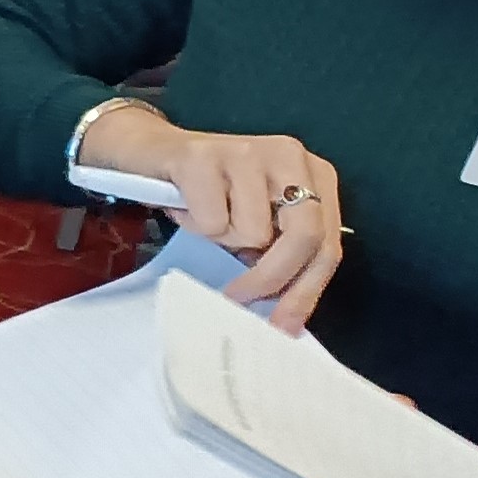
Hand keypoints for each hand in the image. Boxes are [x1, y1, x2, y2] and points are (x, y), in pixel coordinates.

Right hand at [78, 105, 345, 328]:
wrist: (150, 152)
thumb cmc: (208, 194)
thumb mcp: (256, 221)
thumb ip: (280, 254)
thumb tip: (286, 315)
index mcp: (314, 173)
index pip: (327, 244)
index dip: (306, 291)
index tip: (281, 326)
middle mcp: (290, 156)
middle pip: (303, 236)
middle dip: (272, 278)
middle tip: (239, 298)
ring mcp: (247, 151)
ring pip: (251, 232)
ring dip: (221, 239)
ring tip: (206, 219)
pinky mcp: (203, 156)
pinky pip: (210, 219)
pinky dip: (193, 223)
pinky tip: (186, 205)